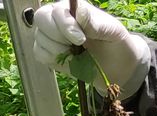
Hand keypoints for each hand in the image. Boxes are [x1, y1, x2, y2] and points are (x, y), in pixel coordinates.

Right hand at [32, 0, 149, 94]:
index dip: (65, 25)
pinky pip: (39, 53)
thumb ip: (93, 22)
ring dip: (59, 51)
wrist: (117, 66)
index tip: (81, 40)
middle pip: (41, 19)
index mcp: (72, 8)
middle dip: (58, 37)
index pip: (57, 11)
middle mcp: (57, 18)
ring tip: (77, 54)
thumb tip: (79, 11)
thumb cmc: (114, 43)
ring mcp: (50, 34)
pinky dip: (52, 59)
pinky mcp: (48, 52)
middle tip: (78, 47)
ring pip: (40, 38)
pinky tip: (68, 60)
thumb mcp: (110, 30)